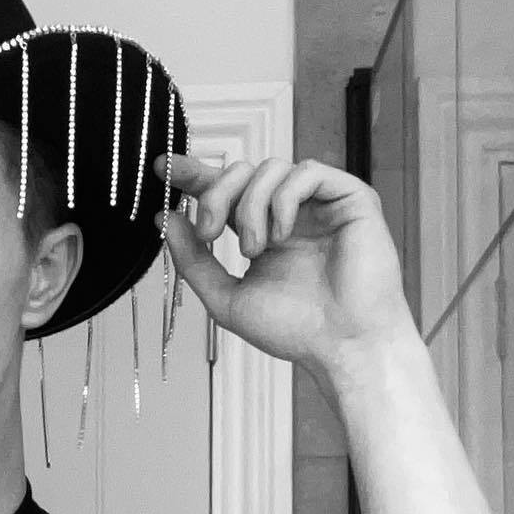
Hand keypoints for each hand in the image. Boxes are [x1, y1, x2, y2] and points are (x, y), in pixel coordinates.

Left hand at [153, 152, 414, 366]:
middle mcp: (289, 215)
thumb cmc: (296, 331)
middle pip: (242, 171)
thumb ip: (194, 261)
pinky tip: (282, 232)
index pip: (226, 192)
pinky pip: (306, 171)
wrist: (344, 346)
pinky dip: (283, 198)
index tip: (164, 168)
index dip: (195, 175)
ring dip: (251, 205)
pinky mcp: (350, 198)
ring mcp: (320, 205)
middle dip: (215, 193)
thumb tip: (165, 217)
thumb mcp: (226, 299)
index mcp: (262, 234)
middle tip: (209, 231)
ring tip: (254, 249)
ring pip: (270, 168)